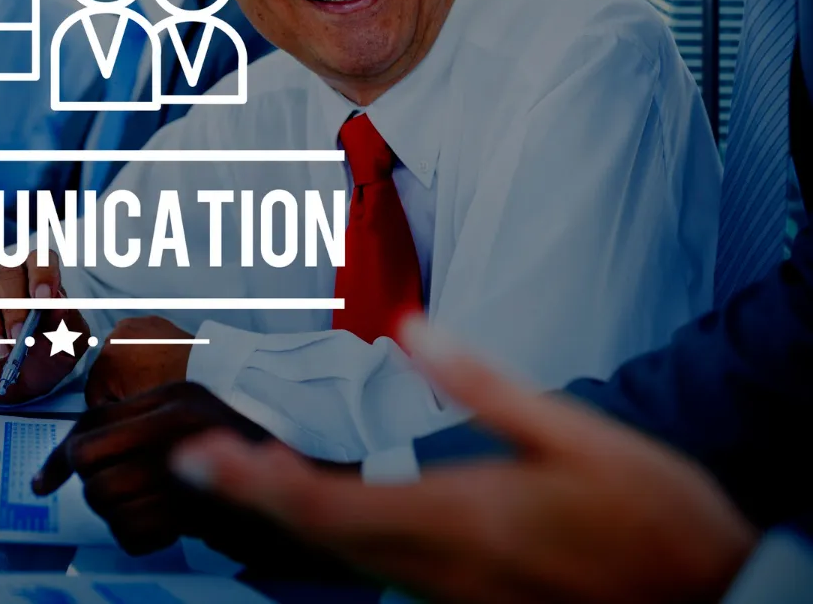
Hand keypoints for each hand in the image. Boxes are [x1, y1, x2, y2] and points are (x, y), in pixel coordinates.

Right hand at [0, 250, 89, 404]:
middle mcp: (5, 274)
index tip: (44, 298)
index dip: (42, 273)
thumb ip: (65, 323)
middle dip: (13, 307)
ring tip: (2, 355)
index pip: (40, 258)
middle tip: (19, 336)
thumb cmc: (47, 353)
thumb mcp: (65, 345)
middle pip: (6, 273)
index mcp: (38, 273)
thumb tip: (60, 303)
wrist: (21, 382)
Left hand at [31, 380, 311, 559]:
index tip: (41, 484)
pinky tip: (165, 529)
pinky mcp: (196, 506)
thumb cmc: (246, 463)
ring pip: (104, 497)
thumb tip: (76, 454)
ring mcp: (188, 462)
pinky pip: (131, 531)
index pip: (92, 421)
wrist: (311, 496)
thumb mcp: (192, 426)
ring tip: (151, 511)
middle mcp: (178, 422)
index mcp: (176, 397)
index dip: (59, 457)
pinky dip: (139, 538)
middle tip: (122, 497)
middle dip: (93, 488)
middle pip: (89, 459)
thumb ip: (140, 429)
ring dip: (118, 515)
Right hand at [83, 315, 193, 406]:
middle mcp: (112, 339)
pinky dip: (142, 347)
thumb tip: (109, 413)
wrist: (204, 367)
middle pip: (104, 369)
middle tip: (136, 393)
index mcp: (105, 363)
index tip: (119, 410)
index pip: (92, 392)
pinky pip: (136, 337)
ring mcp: (130, 326)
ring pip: (119, 350)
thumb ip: (113, 410)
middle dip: (115, 382)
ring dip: (126, 362)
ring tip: (148, 375)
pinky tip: (155, 360)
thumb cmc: (171, 388)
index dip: (105, 407)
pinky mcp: (147, 320)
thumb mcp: (135, 407)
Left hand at [171, 319, 757, 603]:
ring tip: (242, 473)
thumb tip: (414, 329)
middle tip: (195, 458)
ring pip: (349, 559)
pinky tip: (322, 510)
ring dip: (289, 516)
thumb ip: (483, 382)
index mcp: (462, 516)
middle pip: (322, 537)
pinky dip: (338, 539)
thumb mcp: (574, 432)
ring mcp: (454, 594)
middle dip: (253, 495)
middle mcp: (443, 565)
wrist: (712, 596)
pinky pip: (384, 573)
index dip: (257, 483)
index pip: (330, 505)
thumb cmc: (650, 514)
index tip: (204, 453)